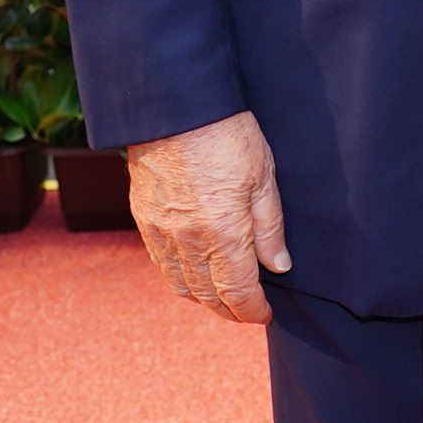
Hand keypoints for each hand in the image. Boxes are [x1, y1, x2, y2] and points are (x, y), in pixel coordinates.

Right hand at [129, 110, 289, 323]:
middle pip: (208, 297)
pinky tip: (193, 271)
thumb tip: (279, 266)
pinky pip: (161, 264)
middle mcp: (188, 243)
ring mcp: (161, 233)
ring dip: (203, 298)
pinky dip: (179, 278)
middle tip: (247, 309)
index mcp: (223, 236)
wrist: (176, 109)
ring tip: (222, 296)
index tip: (265, 313)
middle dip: (230, 310)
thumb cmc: (226, 136)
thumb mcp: (264, 178)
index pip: (238, 294)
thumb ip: (270, 228)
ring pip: (181, 286)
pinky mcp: (144, 220)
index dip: (253, 311)